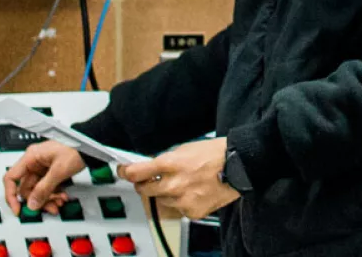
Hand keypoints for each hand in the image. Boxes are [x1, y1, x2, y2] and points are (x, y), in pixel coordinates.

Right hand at [3, 141, 83, 215]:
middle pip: (27, 188)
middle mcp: (34, 162)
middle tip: (49, 207)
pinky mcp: (51, 172)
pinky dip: (53, 194)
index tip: (18, 209)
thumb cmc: (76, 148)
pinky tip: (62, 196)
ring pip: (38, 190)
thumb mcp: (59, 170)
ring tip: (59, 201)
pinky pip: (46, 188)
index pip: (11, 178)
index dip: (11, 195)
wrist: (91, 146)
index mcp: (31, 157)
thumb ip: (44, 189)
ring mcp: (42, 168)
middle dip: (38, 200)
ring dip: (48, 199)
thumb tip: (32, 203)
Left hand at [117, 137, 238, 219]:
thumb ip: (165, 159)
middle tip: (149, 178)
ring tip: (181, 183)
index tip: (123, 170)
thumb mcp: (185, 149)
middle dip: (144, 183)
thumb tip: (150, 166)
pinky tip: (193, 192)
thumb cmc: (215, 154)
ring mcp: (183, 200)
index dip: (125, 171)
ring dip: (165, 193)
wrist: (238, 167)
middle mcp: (173, 184)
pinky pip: (178, 209)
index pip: (135, 172)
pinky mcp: (192, 212)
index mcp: (170, 164)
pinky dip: (181, 202)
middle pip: (144, 189)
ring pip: (161, 200)